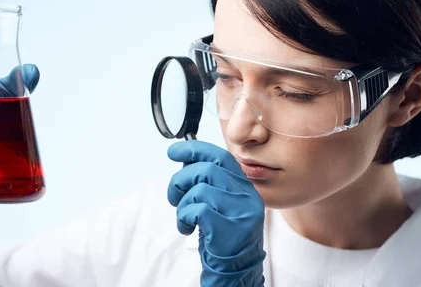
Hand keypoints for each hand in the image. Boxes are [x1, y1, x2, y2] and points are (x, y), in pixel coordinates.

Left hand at [167, 140, 265, 286]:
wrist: (235, 270)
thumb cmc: (222, 236)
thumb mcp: (218, 204)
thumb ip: (208, 182)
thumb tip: (185, 160)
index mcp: (244, 186)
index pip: (220, 156)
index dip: (194, 149)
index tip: (173, 151)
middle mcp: (247, 195)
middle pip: (206, 170)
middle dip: (180, 180)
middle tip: (173, 197)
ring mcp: (242, 212)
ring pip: (200, 189)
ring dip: (182, 204)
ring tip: (183, 218)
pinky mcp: (232, 229)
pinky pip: (198, 210)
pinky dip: (184, 217)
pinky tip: (187, 228)